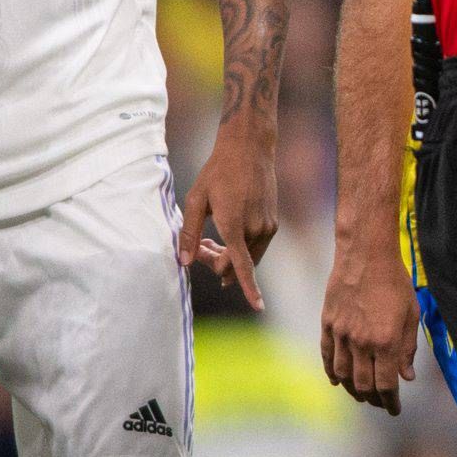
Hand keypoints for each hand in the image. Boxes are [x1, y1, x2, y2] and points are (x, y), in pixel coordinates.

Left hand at [180, 122, 276, 310]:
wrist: (249, 149)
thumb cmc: (218, 172)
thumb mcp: (196, 200)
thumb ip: (189, 233)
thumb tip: (184, 262)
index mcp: (234, 223)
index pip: (242, 264)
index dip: (249, 288)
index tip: (258, 307)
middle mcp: (255, 228)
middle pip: (237, 263)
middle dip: (216, 263)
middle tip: (197, 248)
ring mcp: (267, 226)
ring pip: (247, 256)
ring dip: (228, 256)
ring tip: (207, 240)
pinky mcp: (272, 223)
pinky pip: (255, 246)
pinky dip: (240, 247)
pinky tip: (225, 233)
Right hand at [318, 246, 416, 413]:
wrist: (365, 256)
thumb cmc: (395, 282)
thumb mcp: (411, 314)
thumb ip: (408, 348)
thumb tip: (406, 377)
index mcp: (386, 342)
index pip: (386, 384)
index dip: (390, 401)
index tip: (394, 409)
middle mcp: (362, 342)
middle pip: (363, 384)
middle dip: (373, 399)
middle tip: (379, 403)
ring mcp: (342, 334)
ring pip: (343, 374)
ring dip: (352, 389)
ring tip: (361, 394)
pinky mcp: (328, 325)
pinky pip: (327, 356)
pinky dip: (332, 372)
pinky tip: (337, 380)